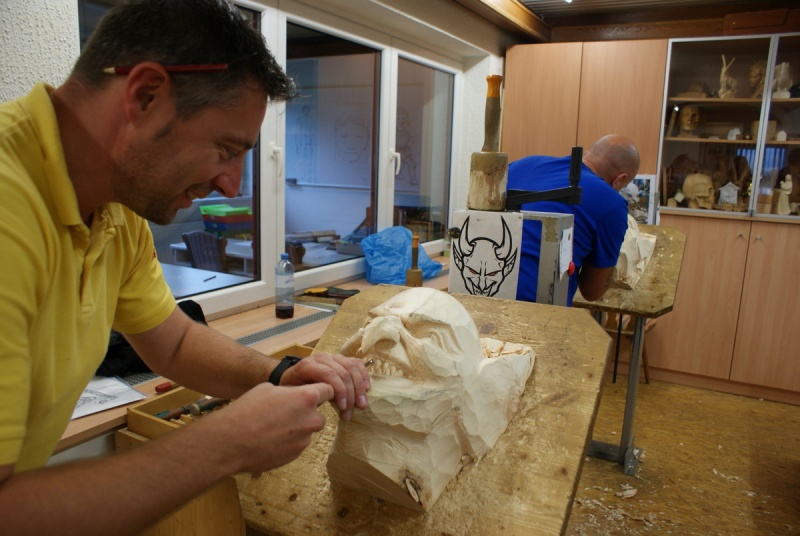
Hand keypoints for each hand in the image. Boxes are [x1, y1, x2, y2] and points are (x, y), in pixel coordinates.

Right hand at [202, 382, 332, 474]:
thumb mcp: (268, 389)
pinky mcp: (295, 455)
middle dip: (308, 414)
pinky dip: (288, 442)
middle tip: (287, 414)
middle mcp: (311, 419)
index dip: (321, 392)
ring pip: (307, 432)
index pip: (328, 391)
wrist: (231, 441)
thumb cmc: (247, 410)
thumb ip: (288, 392)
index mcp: (306, 398)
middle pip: (319, 415)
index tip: (315, 394)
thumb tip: (294, 396)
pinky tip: (270, 440)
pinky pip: (297, 445)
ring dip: (297, 429)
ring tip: (274, 428)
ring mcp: (304, 440)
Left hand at [279, 352, 369, 420]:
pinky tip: (367, 388)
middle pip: (343, 372)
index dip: (340, 391)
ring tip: (361, 404)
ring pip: (352, 367)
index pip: (330, 374)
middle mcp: (321, 358)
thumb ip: (309, 396)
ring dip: (359, 387)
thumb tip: (324, 403)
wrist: (291, 377)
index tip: (343, 409)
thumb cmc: (293, 389)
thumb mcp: (295, 394)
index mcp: (308, 365)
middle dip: (351, 393)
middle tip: (353, 411)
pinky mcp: (340, 359)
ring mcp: (332, 357)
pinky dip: (363, 375)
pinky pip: (356, 363)